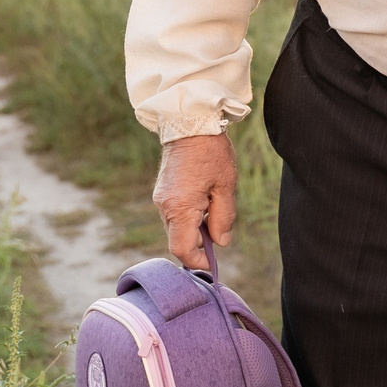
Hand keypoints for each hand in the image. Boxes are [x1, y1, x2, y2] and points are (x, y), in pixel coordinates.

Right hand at [153, 132, 237, 270]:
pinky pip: (174, 214)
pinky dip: (189, 216)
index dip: (197, 261)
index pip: (182, 250)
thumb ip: (223, 218)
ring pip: (177, 227)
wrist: (190, 123)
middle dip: (199, 242)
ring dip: (195, 227)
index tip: (212, 263)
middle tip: (219, 228)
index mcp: (181, 208)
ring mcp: (161, 199)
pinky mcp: (162, 192)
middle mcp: (165, 206)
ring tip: (214, 205)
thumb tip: (220, 242)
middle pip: (179, 240)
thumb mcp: (226, 187)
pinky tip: (204, 198)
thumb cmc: (211, 153)